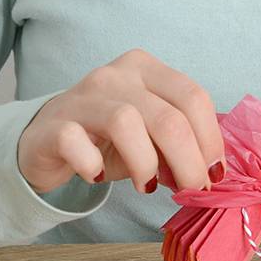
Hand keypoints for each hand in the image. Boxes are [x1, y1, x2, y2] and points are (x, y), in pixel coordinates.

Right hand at [18, 49, 224, 193]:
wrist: (47, 140)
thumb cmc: (108, 139)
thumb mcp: (151, 134)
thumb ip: (180, 141)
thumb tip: (212, 172)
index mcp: (146, 70)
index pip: (194, 97)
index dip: (211, 141)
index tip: (213, 175)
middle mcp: (115, 75)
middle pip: (168, 117)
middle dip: (189, 163)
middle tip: (190, 190)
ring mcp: (82, 97)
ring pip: (126, 122)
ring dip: (145, 164)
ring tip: (147, 186)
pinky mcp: (53, 124)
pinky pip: (75, 141)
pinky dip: (91, 164)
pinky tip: (96, 175)